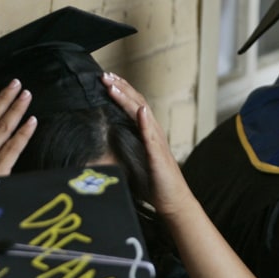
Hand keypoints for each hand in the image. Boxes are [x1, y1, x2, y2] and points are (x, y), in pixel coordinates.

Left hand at [101, 72, 194, 218]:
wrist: (174, 201)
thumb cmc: (155, 184)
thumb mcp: (136, 161)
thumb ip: (126, 147)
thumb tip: (108, 138)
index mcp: (147, 133)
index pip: (133, 105)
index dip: (121, 91)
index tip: (105, 80)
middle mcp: (154, 133)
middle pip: (137, 103)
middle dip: (121, 88)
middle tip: (104, 75)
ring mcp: (158, 143)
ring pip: (143, 115)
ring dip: (128, 99)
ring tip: (114, 87)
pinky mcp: (159, 156)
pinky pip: (152, 137)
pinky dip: (146, 122)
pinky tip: (141, 111)